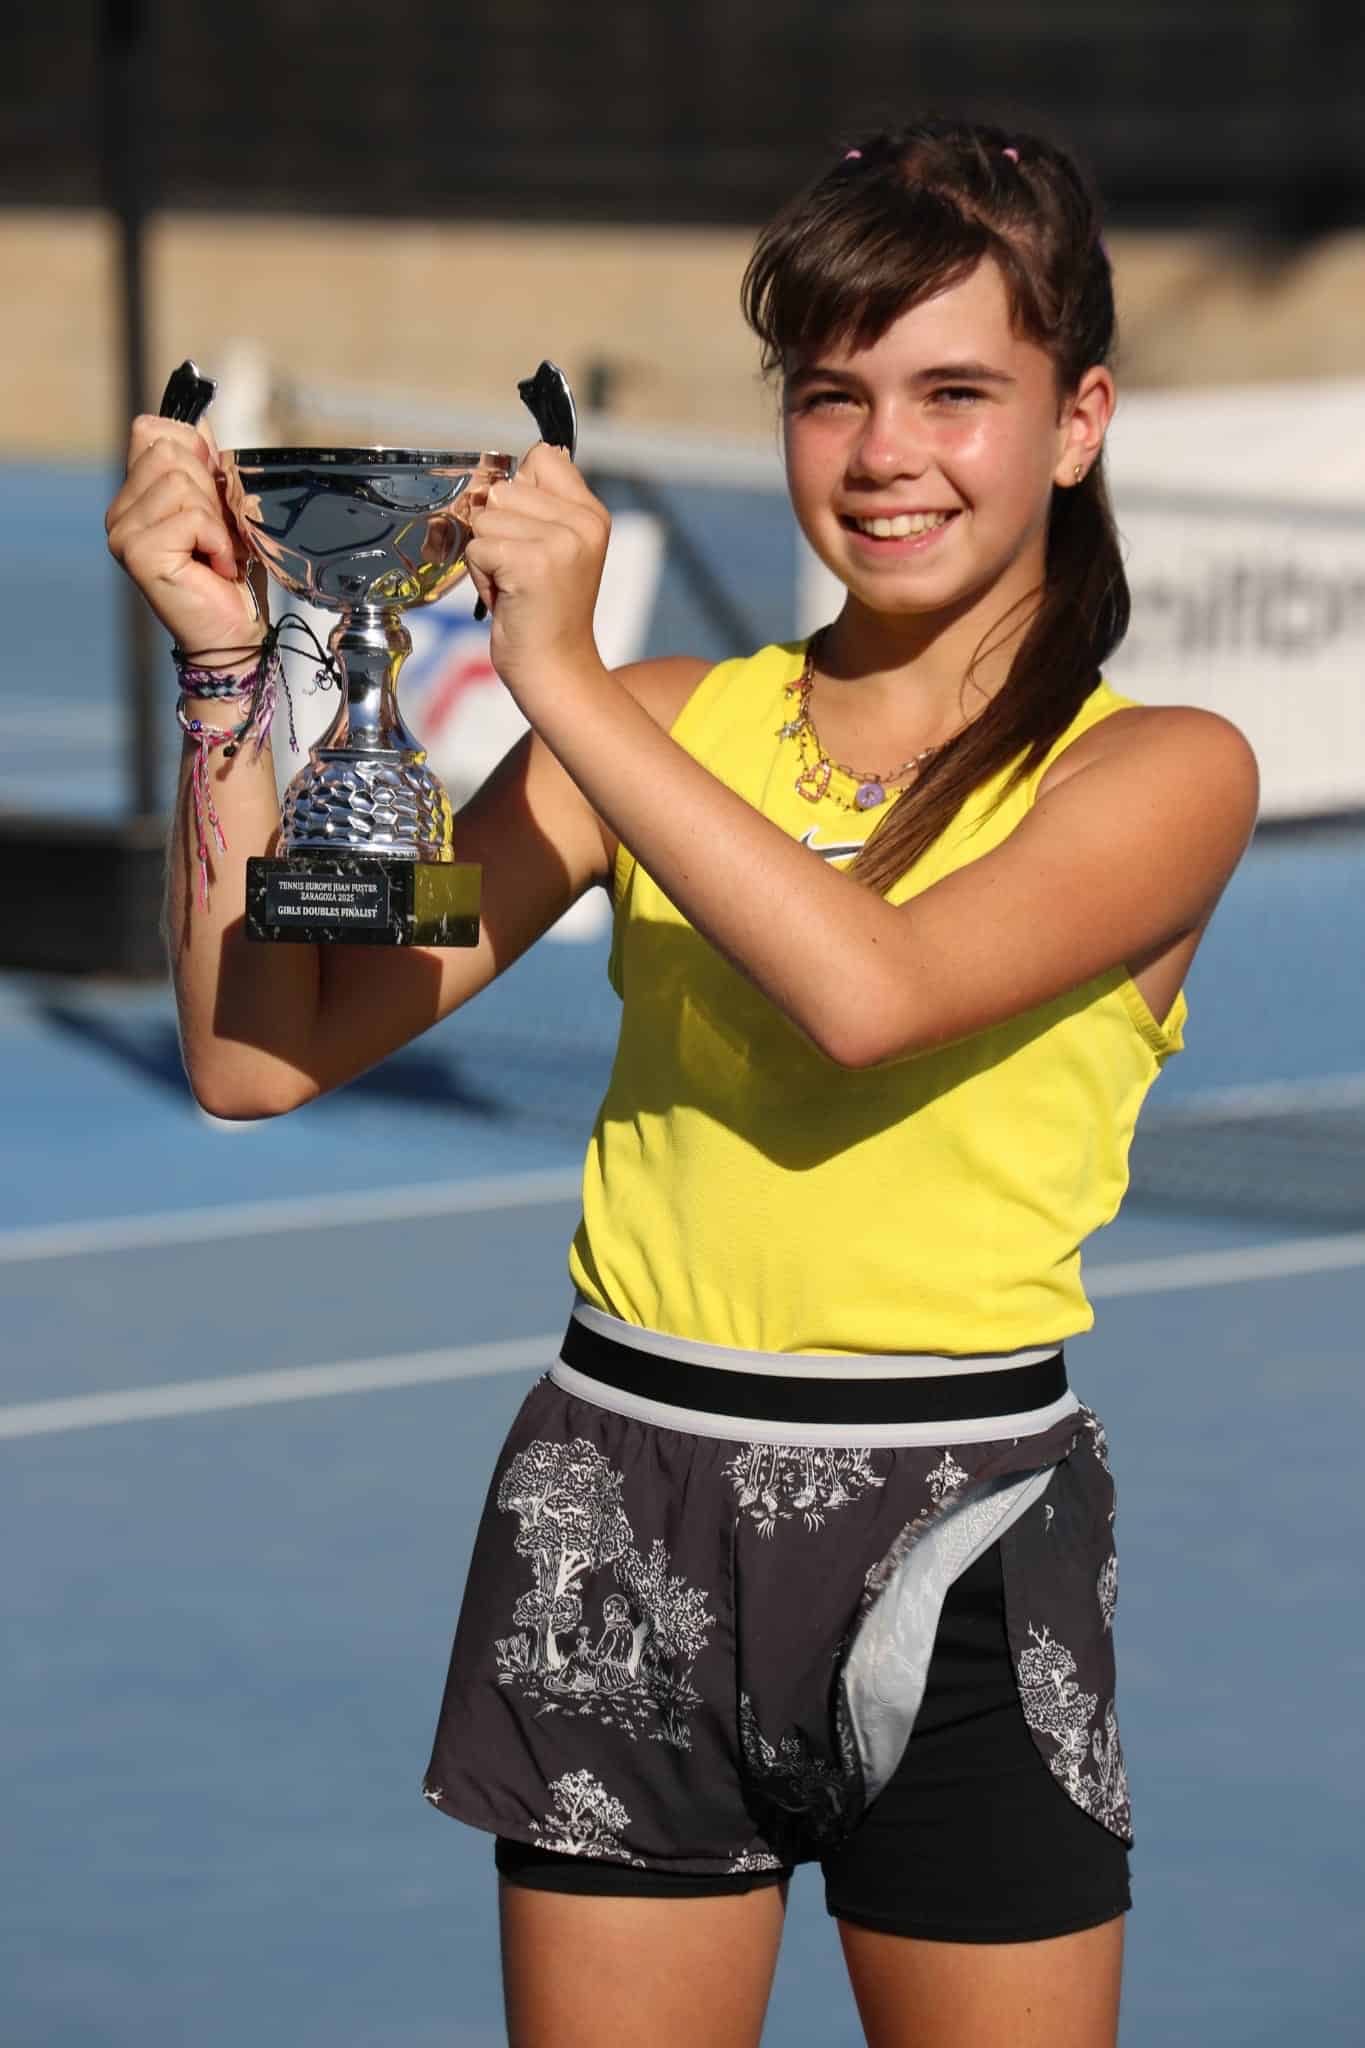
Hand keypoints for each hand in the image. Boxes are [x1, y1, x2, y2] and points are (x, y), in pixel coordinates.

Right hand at [105, 416, 263, 667]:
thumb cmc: (232, 573)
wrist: (235, 631)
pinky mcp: (138, 553)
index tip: (214, 494)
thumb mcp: (223, 503)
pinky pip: (190, 517)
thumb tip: (197, 414)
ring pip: (179, 482)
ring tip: (218, 551)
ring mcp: (123, 532)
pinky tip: (216, 566)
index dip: (194, 449)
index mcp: (135, 494)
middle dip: (209, 489)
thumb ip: (204, 460)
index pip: (150, 430)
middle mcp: (120, 511)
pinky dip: (217, 540)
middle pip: (167, 452)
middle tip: (218, 533)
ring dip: (215, 519)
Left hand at [463, 442, 610, 709]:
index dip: (518, 495)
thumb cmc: (544, 612)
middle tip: (520, 571)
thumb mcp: (555, 548)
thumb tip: (499, 477)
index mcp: (592, 513)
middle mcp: (583, 523)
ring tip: (513, 584)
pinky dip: (481, 575)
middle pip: (504, 488)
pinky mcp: (532, 565)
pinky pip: (477, 547)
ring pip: (487, 517)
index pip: (540, 458)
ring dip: (487, 554)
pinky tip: (507, 596)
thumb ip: (538, 506)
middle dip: (497, 530)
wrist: (556, 669)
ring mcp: (560, 543)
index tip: (528, 536)